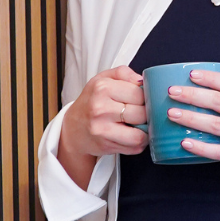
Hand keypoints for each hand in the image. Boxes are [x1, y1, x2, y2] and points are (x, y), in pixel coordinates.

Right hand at [56, 64, 147, 188]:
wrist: (73, 127)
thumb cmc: (92, 102)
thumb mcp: (103, 80)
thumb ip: (124, 73)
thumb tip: (143, 81)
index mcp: (102, 88)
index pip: (140, 93)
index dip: (146, 97)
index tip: (140, 100)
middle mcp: (100, 108)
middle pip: (143, 113)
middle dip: (146, 115)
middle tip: (138, 113)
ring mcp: (102, 129)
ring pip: (141, 134)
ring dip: (144, 132)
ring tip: (137, 126)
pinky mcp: (105, 145)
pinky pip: (135, 147)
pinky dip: (138, 143)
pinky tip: (130, 135)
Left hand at [165, 69, 219, 186]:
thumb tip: (196, 88)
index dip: (210, 78)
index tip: (191, 74)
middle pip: (218, 101)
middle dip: (192, 95)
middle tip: (172, 92)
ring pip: (215, 124)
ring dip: (192, 118)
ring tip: (172, 114)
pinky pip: (218, 151)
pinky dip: (200, 147)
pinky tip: (184, 142)